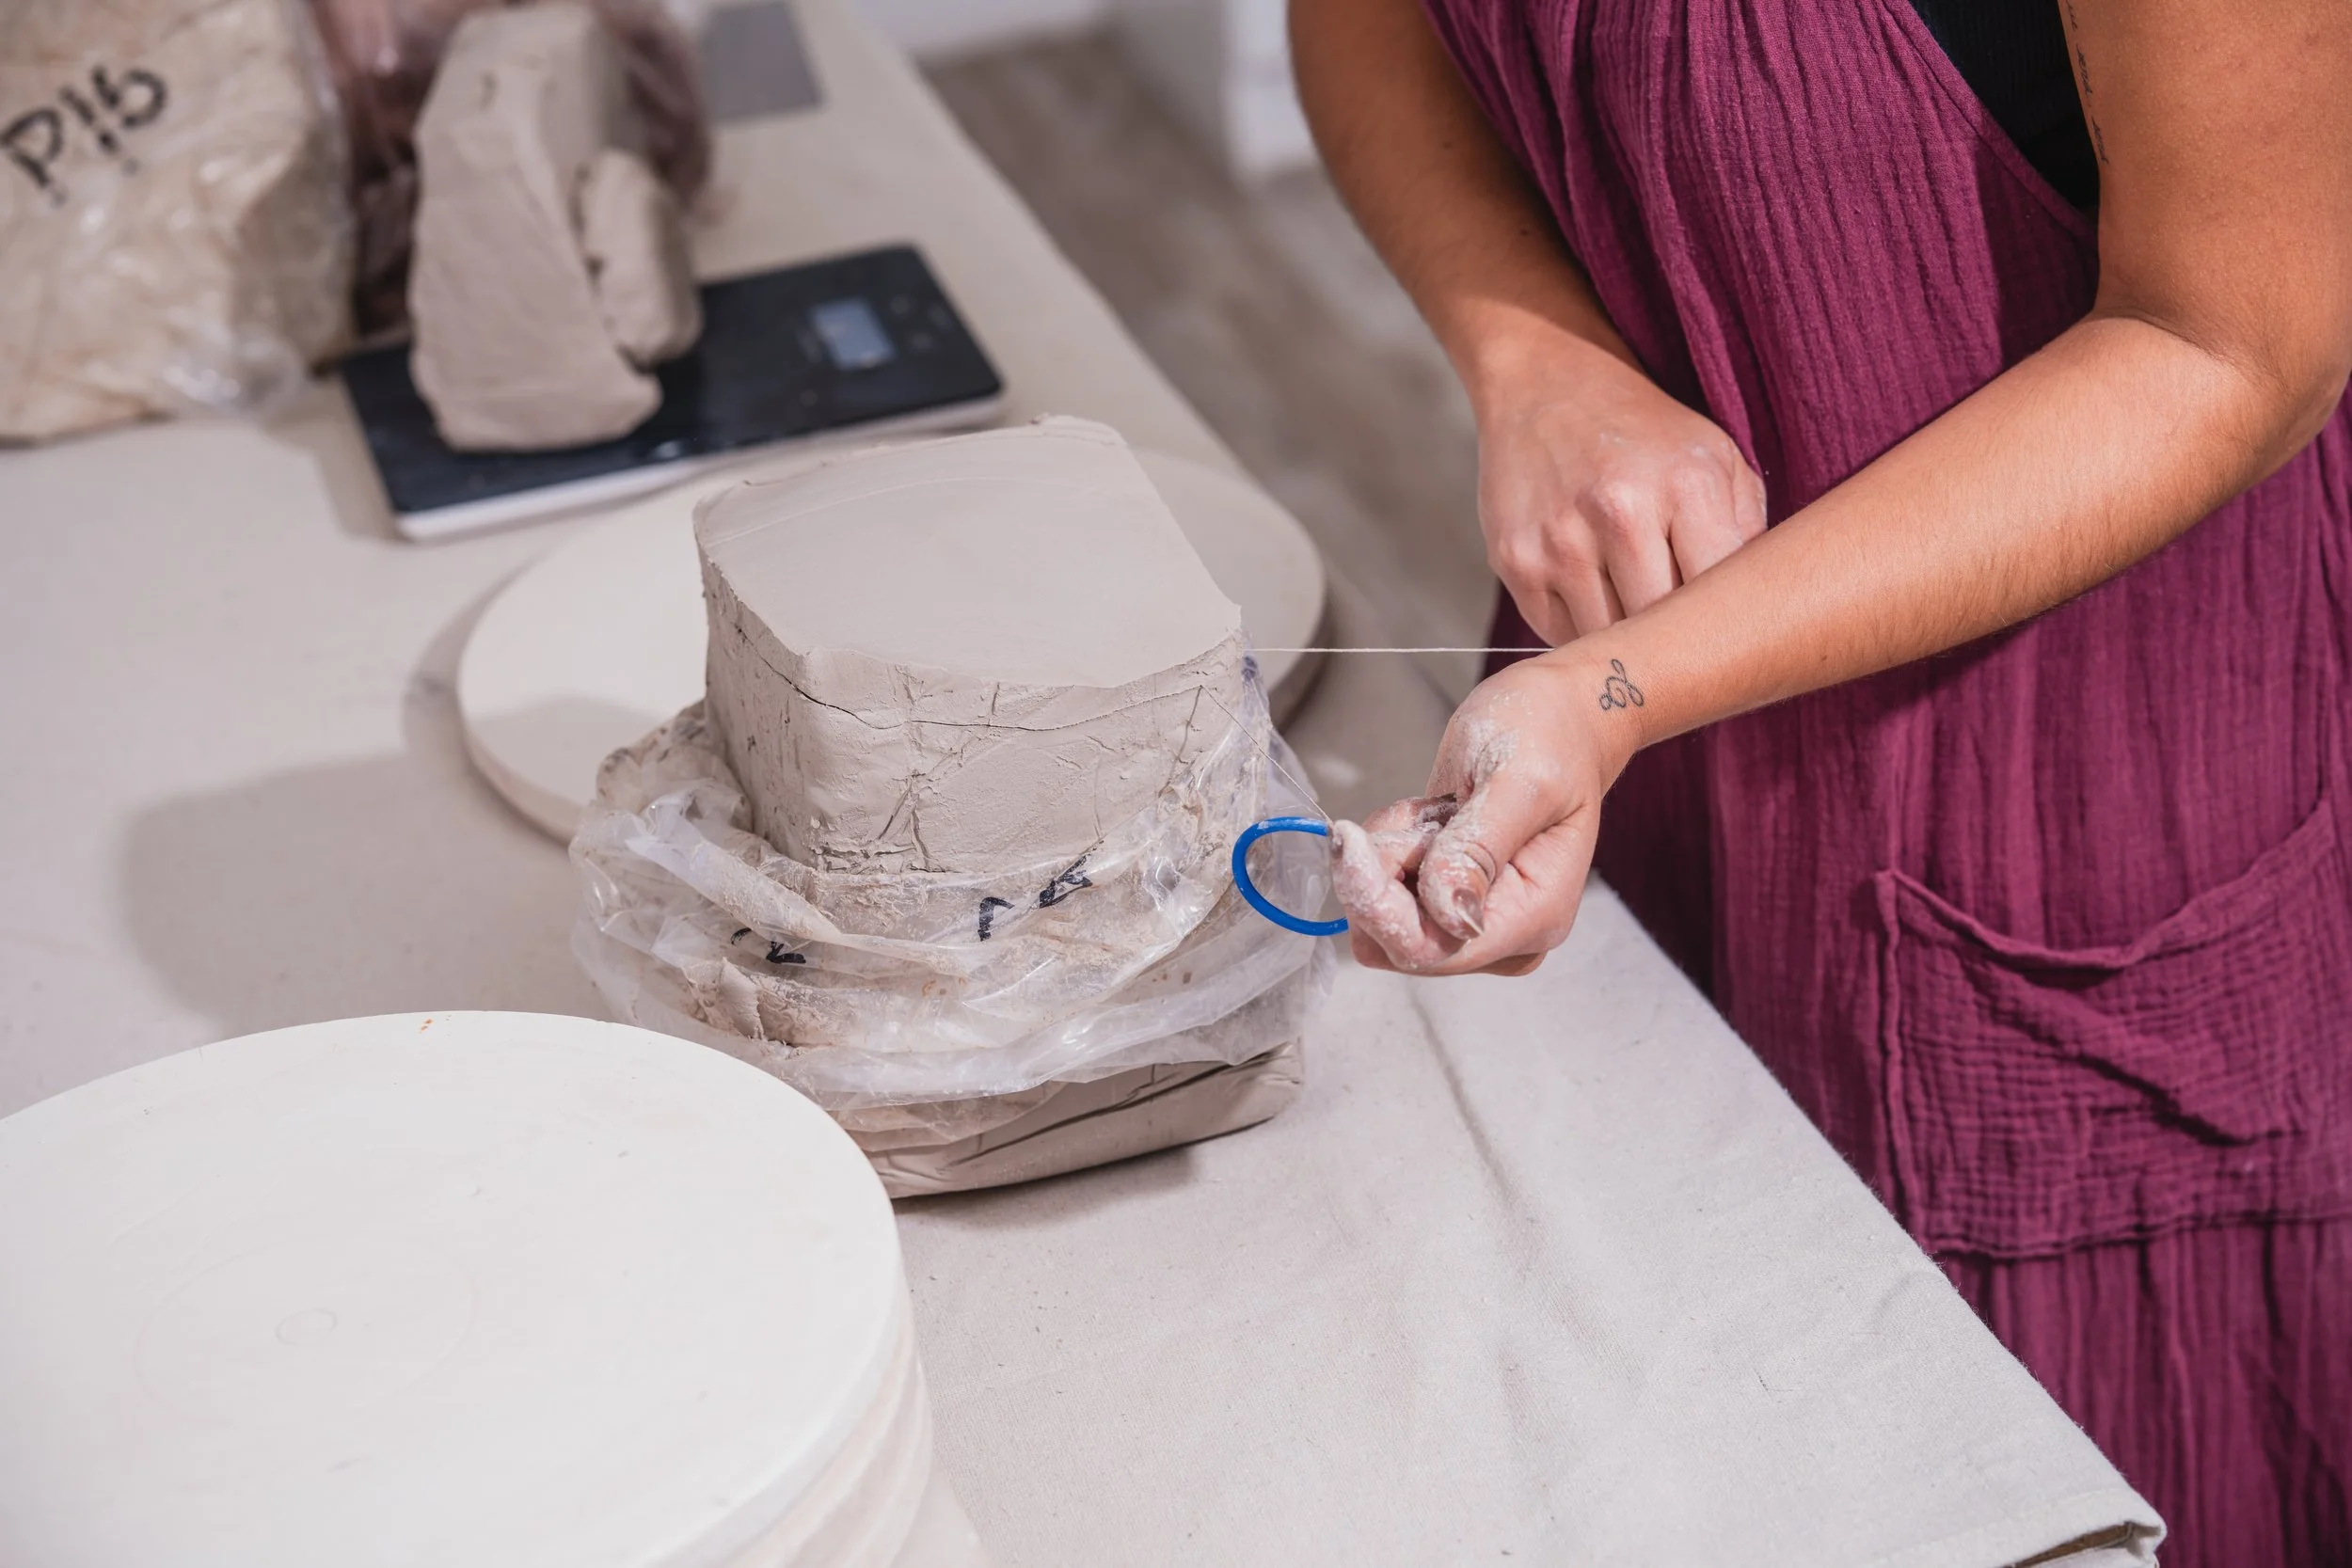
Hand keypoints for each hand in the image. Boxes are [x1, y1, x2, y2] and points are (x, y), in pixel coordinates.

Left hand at [1331, 651, 1640, 974]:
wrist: (1553, 721)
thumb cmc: (1547, 738)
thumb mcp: (1519, 779)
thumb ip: (1479, 848)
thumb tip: (1450, 917)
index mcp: (1534, 917)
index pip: (1430, 948)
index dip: (1377, 903)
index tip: (1351, 841)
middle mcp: (1501, 937)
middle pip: (1395, 939)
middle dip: (1385, 871)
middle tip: (1428, 811)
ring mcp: (1469, 923)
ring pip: (1378, 918)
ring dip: (1388, 854)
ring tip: (1441, 809)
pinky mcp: (1443, 906)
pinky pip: (1380, 897)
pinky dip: (1389, 851)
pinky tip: (1432, 818)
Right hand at [1472, 329, 1766, 643]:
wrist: (1548, 384)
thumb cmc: (1644, 432)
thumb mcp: (1716, 458)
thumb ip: (1748, 532)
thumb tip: (1756, 613)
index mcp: (1687, 485)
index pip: (1718, 600)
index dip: (1724, 628)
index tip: (1725, 635)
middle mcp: (1620, 512)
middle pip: (1660, 630)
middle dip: (1672, 639)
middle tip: (1680, 637)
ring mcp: (1560, 541)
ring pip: (1608, 641)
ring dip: (1623, 639)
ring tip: (1634, 610)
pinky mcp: (1515, 560)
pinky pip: (1557, 634)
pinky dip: (1580, 630)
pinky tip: (1592, 595)